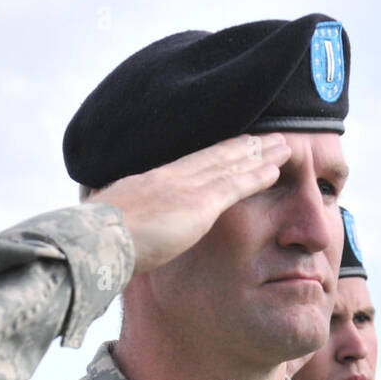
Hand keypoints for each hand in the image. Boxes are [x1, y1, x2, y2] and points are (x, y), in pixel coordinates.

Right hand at [89, 134, 290, 275]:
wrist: (96, 242)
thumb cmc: (96, 243)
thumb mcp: (110, 228)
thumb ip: (125, 227)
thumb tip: (122, 236)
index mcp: (147, 184)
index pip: (190, 165)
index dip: (216, 153)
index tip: (235, 145)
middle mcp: (169, 177)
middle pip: (215, 155)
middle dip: (244, 145)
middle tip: (269, 135)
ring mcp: (185, 187)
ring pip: (231, 164)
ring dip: (260, 153)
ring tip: (284, 144)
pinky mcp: (198, 204)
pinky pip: (235, 185)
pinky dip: (256, 175)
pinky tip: (276, 168)